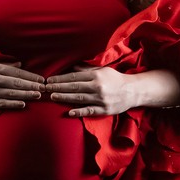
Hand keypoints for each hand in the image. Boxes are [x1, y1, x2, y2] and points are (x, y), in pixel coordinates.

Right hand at [0, 60, 44, 109]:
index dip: (31, 76)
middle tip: (44, 88)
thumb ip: (5, 64)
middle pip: (17, 83)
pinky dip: (15, 104)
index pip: (17, 72)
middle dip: (33, 86)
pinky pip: (4, 104)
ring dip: (27, 95)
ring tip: (38, 95)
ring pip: (13, 94)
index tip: (41, 79)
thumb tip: (20, 64)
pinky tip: (24, 104)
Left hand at [44, 64, 179, 115]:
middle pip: (74, 87)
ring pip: (79, 98)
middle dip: (58, 87)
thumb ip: (86, 70)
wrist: (133, 91)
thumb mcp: (102, 70)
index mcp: (96, 76)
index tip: (49, 80)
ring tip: (52, 96)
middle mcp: (98, 87)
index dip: (60, 78)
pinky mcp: (104, 110)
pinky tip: (69, 112)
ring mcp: (101, 99)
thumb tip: (71, 67)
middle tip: (45, 88)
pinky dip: (79, 111)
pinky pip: (89, 111)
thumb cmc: (115, 79)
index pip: (74, 77)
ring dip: (64, 97)